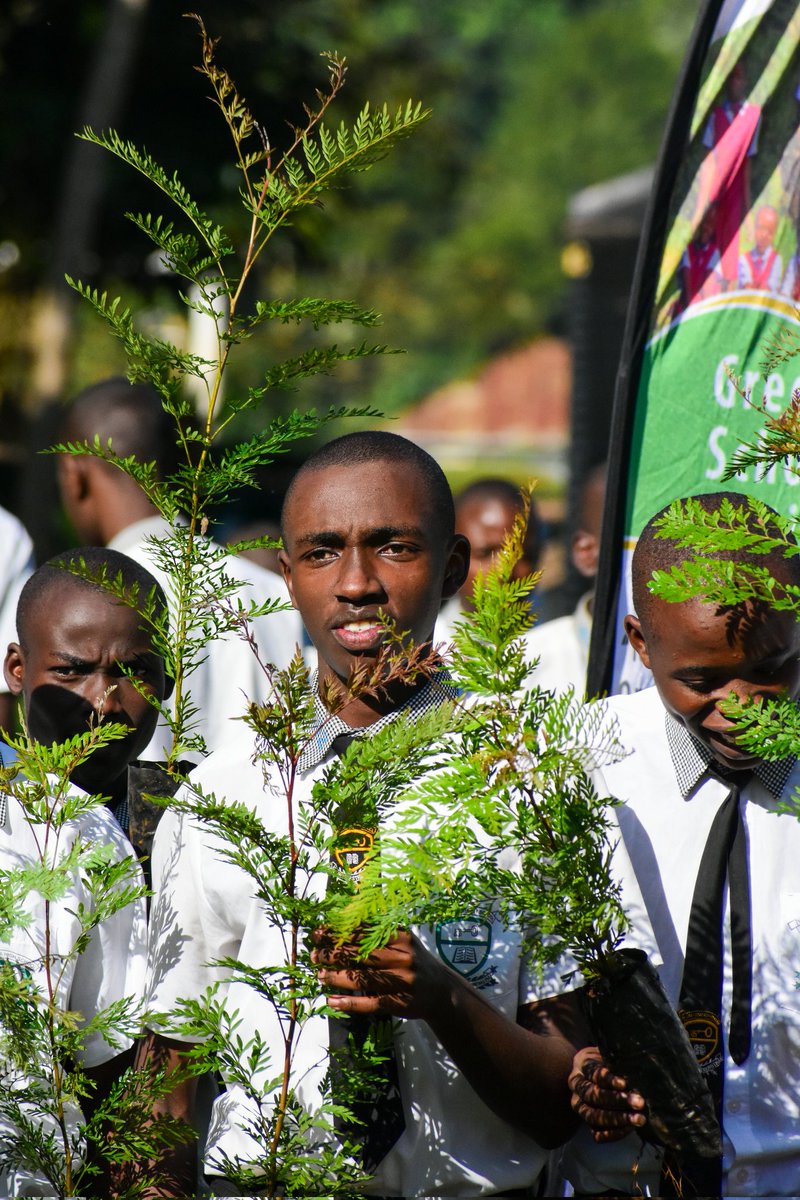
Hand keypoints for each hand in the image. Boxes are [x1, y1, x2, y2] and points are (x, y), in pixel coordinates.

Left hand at [311, 928, 446, 1020]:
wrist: (443, 991)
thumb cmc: (415, 961)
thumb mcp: (403, 941)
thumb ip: (379, 932)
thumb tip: (343, 923)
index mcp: (401, 937)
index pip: (364, 932)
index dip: (339, 932)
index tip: (319, 933)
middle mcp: (402, 958)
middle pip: (361, 955)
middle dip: (333, 954)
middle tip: (313, 954)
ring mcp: (401, 982)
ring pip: (362, 979)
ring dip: (337, 977)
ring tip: (319, 975)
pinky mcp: (399, 1003)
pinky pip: (369, 1003)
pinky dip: (349, 1003)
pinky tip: (332, 1001)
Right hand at [568, 1046, 646, 1142]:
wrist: (596, 1073)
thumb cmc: (609, 1061)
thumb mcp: (611, 1055)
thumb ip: (619, 1061)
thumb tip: (637, 1070)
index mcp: (582, 1065)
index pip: (592, 1072)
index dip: (608, 1079)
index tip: (624, 1084)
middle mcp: (576, 1086)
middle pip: (592, 1095)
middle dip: (617, 1100)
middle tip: (639, 1103)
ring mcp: (579, 1106)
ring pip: (592, 1116)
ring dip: (617, 1119)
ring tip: (638, 1119)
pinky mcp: (587, 1122)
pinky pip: (596, 1133)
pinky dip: (613, 1133)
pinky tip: (629, 1129)